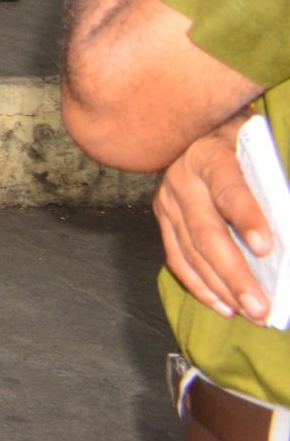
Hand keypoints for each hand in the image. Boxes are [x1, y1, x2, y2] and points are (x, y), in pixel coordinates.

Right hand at [155, 120, 272, 320]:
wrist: (197, 128)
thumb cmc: (242, 144)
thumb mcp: (259, 153)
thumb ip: (272, 187)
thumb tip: (286, 226)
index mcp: (210, 155)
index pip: (229, 189)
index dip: (247, 217)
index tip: (266, 248)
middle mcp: (183, 180)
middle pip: (207, 233)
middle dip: (235, 274)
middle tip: (260, 307)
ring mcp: (168, 201)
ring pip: (191, 252)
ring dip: (221, 288)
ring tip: (250, 313)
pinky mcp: (163, 219)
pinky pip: (177, 258)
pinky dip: (201, 286)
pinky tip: (224, 305)